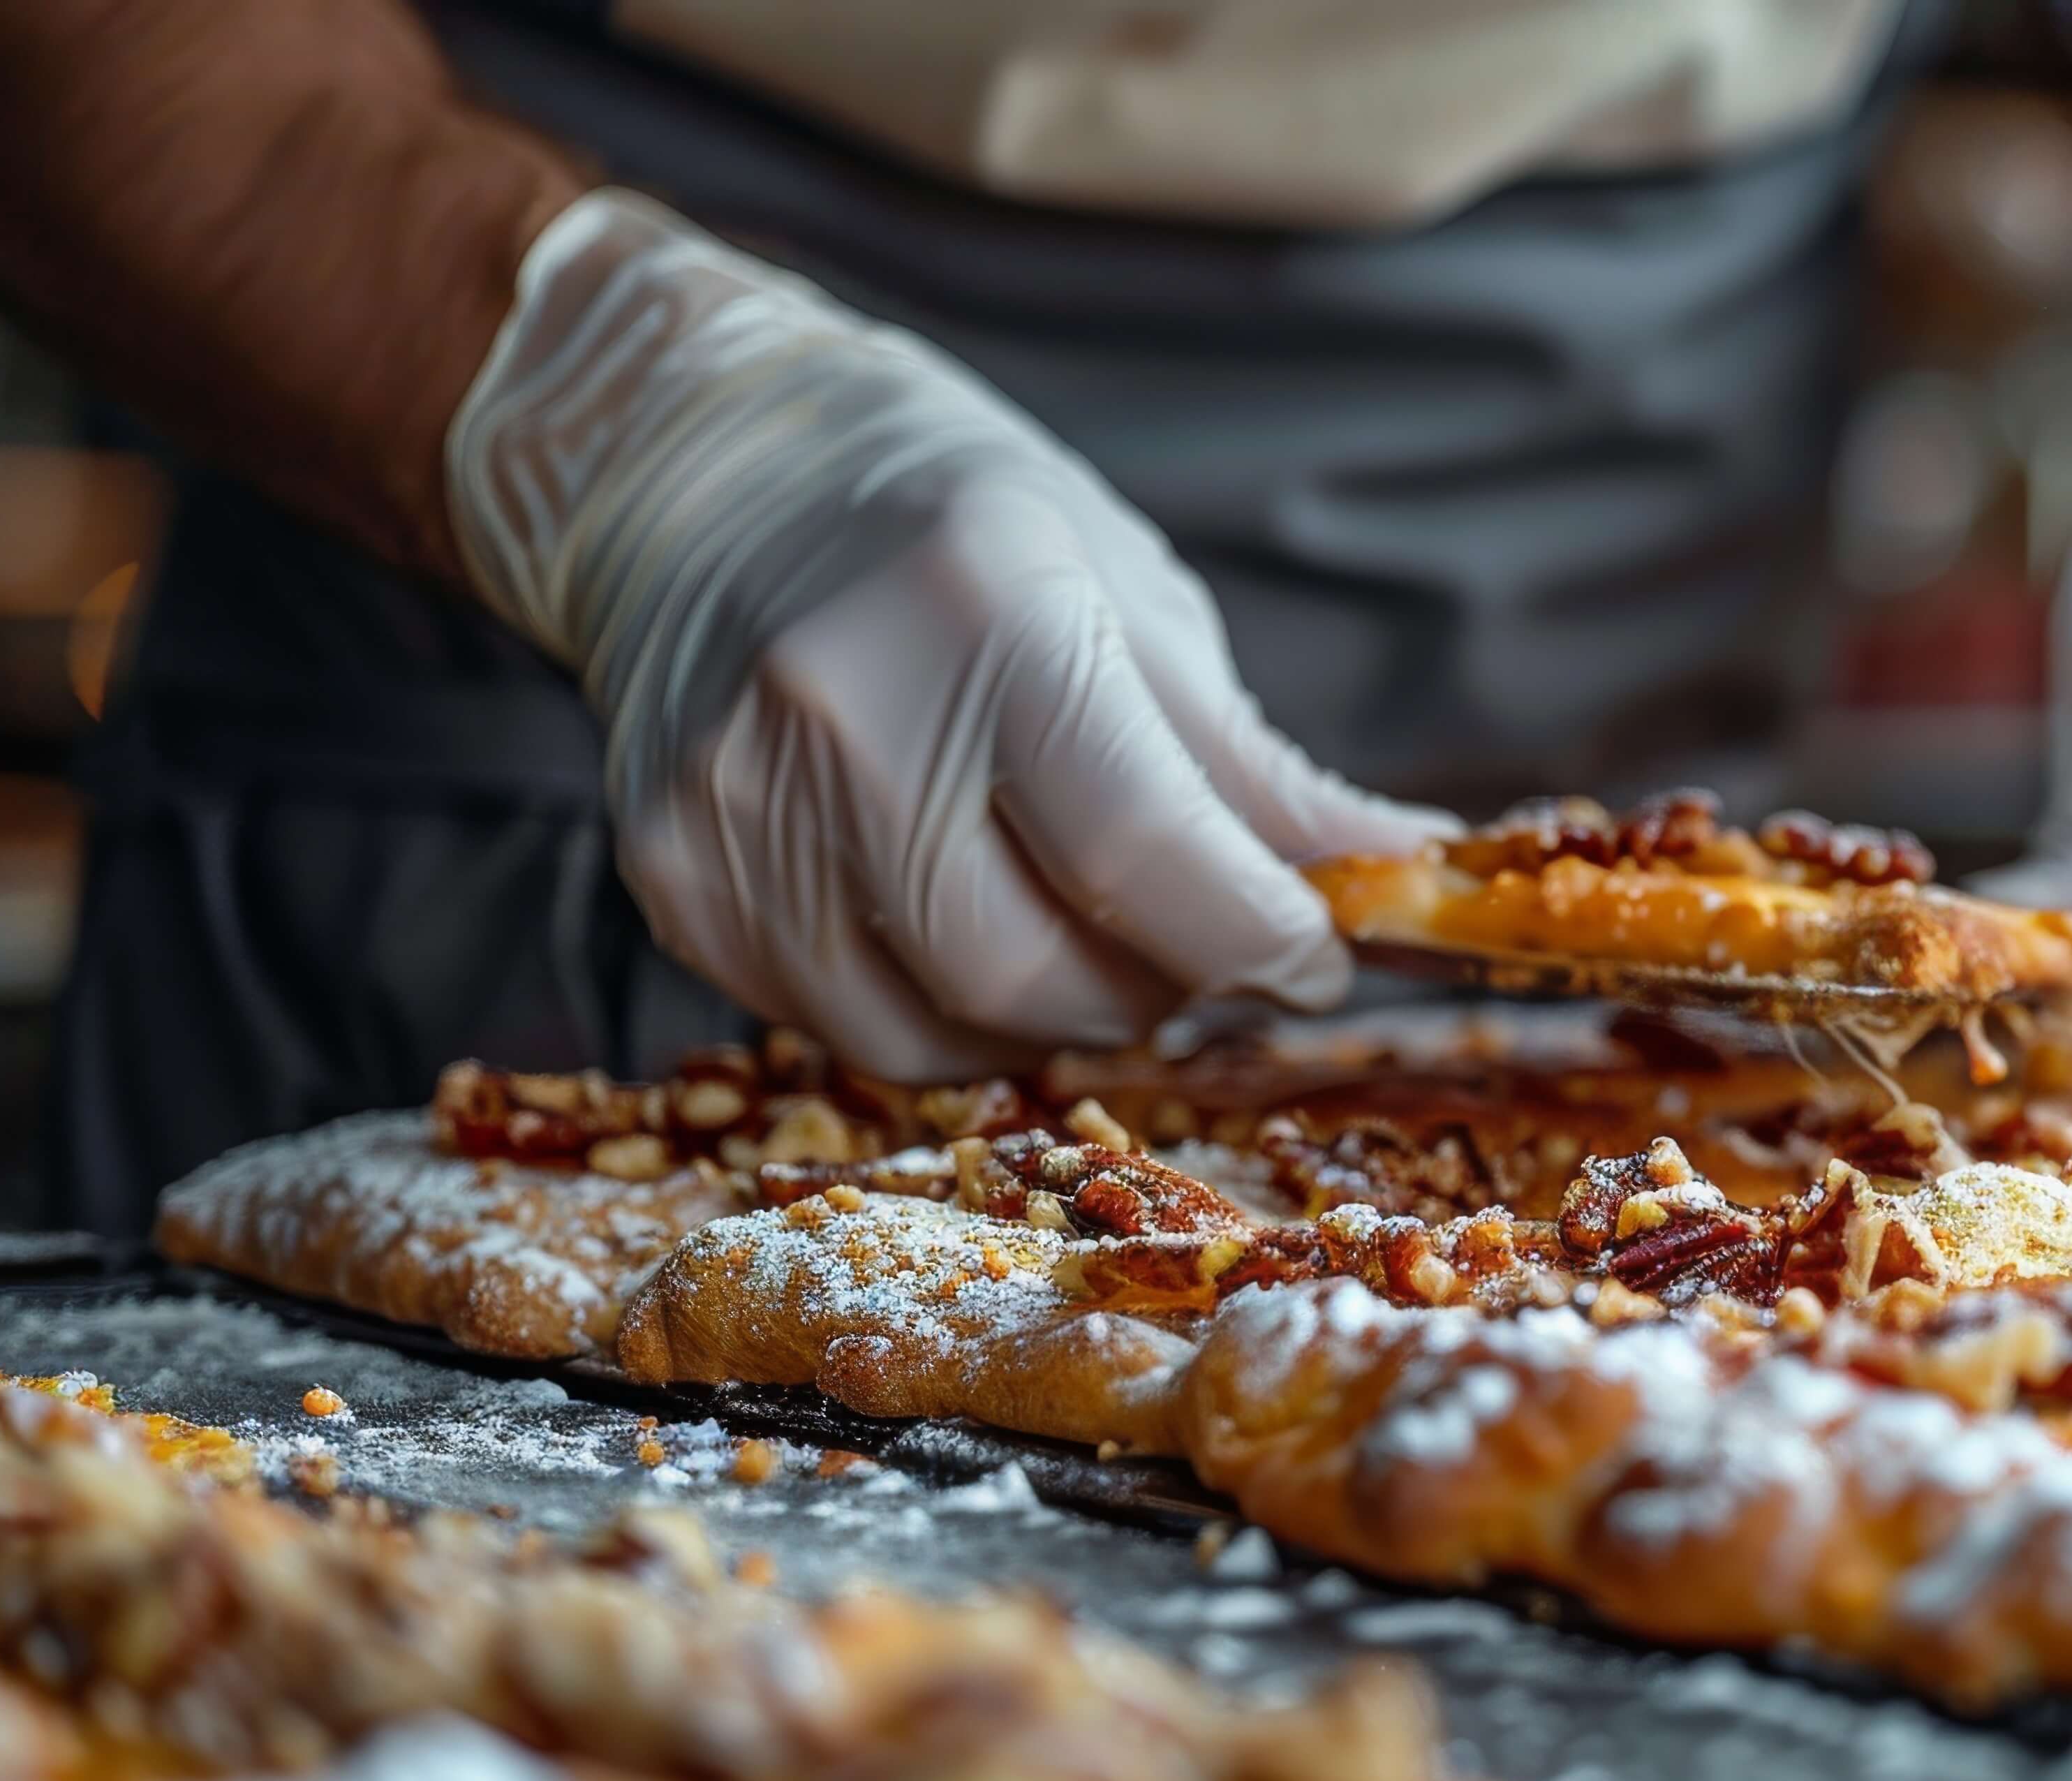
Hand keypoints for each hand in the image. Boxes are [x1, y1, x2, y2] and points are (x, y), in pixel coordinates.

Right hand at [443, 191, 1447, 1078]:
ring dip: (1057, 1018)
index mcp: (985, 610)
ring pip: (944, 1028)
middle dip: (1162, 988)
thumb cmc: (959, 524)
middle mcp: (839, 710)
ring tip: (1087, 932)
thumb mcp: (1131, 599)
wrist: (706, 461)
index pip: (1142, 846)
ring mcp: (735, 801)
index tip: (1317, 957)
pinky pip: (844, 1025)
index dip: (1257, 936)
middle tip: (1198, 942)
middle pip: (1037, 970)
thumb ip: (1252, 769)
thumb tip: (1399, 881)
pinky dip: (946, 1013)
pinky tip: (970, 926)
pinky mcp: (671, 872)